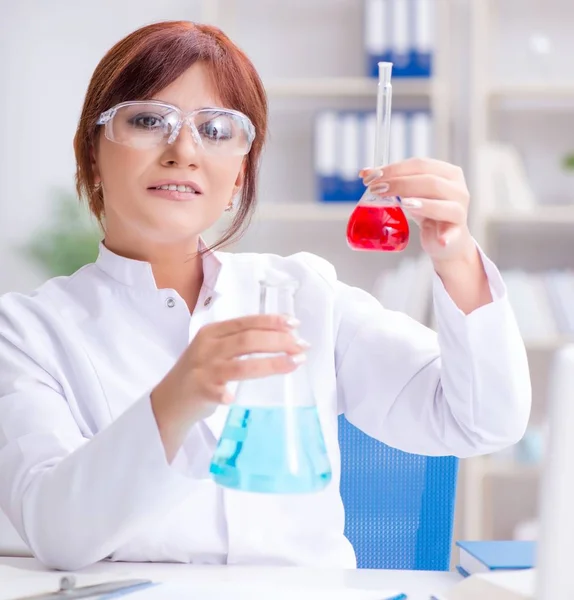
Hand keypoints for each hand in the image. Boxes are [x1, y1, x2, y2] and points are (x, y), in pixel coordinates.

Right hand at [151, 315, 307, 460]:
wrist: (170, 400)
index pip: (247, 322)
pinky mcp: (199, 391)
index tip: (295, 325)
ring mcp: (203, 369)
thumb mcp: (215, 349)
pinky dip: (226, 394)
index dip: (272, 322)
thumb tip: (281, 338)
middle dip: (279, 341)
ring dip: (271, 364)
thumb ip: (239, 341)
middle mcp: (207, 347)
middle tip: (301, 347)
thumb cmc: (200, 372)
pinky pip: (215, 392)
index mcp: (213, 332)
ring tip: (294, 363)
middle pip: (248, 340)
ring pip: (241, 364)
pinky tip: (234, 399)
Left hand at [360, 158, 476, 264]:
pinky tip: (441, 240)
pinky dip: (447, 236)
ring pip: (441, 201)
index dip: (394, 168)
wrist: (446, 241)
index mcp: (447, 172)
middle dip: (400, 183)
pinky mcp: (458, 232)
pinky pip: (453, 232)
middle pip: (428, 180)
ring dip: (421, 203)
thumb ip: (393, 183)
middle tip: (377, 190)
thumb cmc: (428, 213)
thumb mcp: (411, 195)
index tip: (371, 176)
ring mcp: (459, 209)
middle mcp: (457, 188)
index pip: (419, 164)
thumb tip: (365, 173)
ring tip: (403, 204)